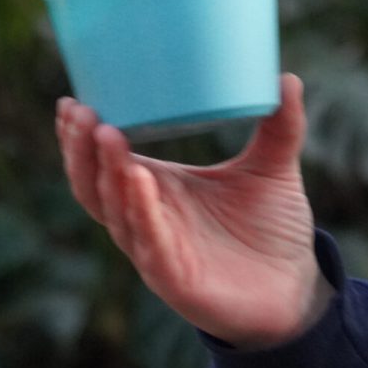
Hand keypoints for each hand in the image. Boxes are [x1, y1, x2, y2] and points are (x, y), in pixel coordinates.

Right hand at [56, 73, 330, 348]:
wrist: (295, 290)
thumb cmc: (272, 229)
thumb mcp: (273, 168)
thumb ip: (279, 125)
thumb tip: (288, 77)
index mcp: (159, 189)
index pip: (104, 162)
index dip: (82, 136)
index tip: (71, 99)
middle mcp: (149, 219)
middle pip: (95, 186)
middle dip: (82, 150)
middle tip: (82, 111)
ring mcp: (157, 250)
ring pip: (116, 213)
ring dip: (107, 174)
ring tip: (106, 133)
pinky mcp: (176, 279)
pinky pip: (151, 244)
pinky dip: (142, 212)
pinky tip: (139, 179)